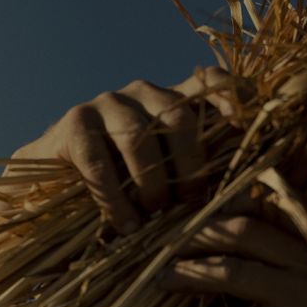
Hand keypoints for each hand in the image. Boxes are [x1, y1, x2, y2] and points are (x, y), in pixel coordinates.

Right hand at [0, 67, 235, 233]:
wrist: (59, 189)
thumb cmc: (130, 188)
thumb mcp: (173, 179)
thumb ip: (204, 174)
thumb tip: (247, 192)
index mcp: (177, 102)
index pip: (212, 82)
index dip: (233, 97)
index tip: (245, 127)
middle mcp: (146, 93)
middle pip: (180, 118)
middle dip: (191, 166)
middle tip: (190, 202)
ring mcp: (108, 103)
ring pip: (139, 136)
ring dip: (151, 184)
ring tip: (153, 216)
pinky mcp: (74, 122)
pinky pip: (98, 159)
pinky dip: (114, 197)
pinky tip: (124, 224)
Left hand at [157, 214, 306, 306]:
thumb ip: (295, 263)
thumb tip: (232, 250)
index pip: (271, 208)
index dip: (228, 208)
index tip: (196, 217)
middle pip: (244, 232)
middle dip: (198, 237)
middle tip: (165, 248)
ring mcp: (303, 298)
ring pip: (232, 272)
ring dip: (189, 275)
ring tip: (161, 282)